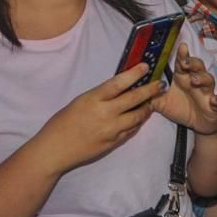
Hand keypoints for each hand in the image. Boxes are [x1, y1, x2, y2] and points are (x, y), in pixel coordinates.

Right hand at [34, 63, 160, 176]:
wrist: (55, 149)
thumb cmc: (62, 123)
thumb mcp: (79, 102)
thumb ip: (99, 97)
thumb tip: (118, 90)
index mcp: (93, 99)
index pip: (118, 83)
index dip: (134, 74)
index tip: (146, 67)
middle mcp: (105, 113)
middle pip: (134, 99)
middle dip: (150, 91)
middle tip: (160, 85)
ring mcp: (112, 130)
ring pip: (137, 117)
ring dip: (146, 108)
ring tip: (152, 102)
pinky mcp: (114, 143)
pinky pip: (131, 130)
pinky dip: (137, 122)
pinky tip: (139, 118)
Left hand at [151, 43, 216, 135]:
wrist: (200, 123)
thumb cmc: (181, 108)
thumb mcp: (161, 103)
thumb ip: (149, 95)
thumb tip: (132, 90)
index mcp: (182, 77)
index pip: (182, 62)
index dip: (182, 54)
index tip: (181, 47)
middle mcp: (195, 81)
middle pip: (197, 66)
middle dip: (192, 62)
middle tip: (184, 63)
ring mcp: (205, 92)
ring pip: (207, 80)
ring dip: (202, 78)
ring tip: (194, 80)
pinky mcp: (213, 106)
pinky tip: (214, 100)